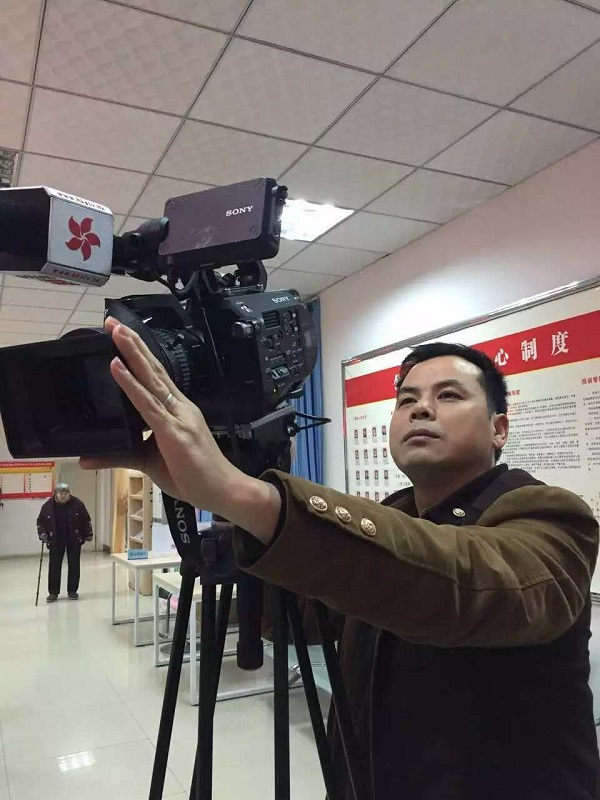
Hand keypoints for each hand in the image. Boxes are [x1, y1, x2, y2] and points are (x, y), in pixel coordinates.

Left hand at [80, 318, 280, 541]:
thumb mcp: (149, 462)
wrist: (225, 491)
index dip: (137, 354)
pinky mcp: (174, 431)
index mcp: (177, 409)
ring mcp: (177, 417)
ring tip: (115, 332)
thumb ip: (119, 456)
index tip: (120, 333)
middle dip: (131, 343)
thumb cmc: (193, 476)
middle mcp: (178, 406)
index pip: (154, 376)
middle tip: (111, 320)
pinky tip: (117, 367)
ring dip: (131, 353)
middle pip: (152, 368)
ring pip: (150, 379)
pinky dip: (131, 384)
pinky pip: (148, 404)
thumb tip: (86, 459)